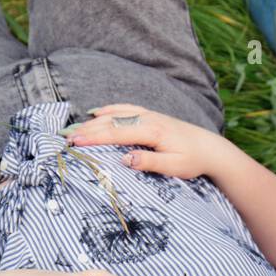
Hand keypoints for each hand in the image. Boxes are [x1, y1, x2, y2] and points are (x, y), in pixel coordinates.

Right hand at [64, 103, 230, 179]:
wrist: (210, 148)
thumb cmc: (193, 160)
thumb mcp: (174, 167)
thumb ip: (149, 162)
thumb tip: (125, 159)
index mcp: (152, 131)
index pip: (116, 133)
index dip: (94, 138)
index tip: (75, 143)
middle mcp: (148, 119)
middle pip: (111, 122)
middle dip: (87, 130)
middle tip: (65, 138)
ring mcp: (149, 115)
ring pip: (116, 113)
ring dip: (94, 121)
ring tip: (74, 128)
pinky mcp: (151, 116)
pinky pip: (125, 108)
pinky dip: (109, 109)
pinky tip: (97, 112)